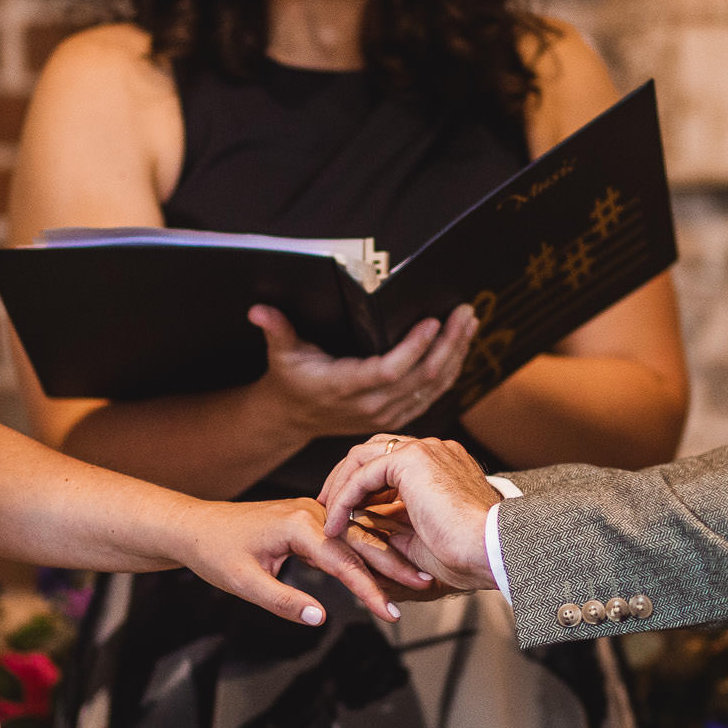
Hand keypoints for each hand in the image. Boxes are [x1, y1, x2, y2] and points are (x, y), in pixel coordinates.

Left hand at [167, 493, 413, 626]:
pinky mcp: (311, 519)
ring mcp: (313, 512)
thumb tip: (320, 619)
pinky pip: (346, 533)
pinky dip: (368, 549)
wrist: (196, 526)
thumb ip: (284, 601)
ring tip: (416, 576)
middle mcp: (311, 511)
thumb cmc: (216, 552)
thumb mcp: (245, 583)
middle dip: (394, 564)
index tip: (390, 612)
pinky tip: (387, 563)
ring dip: (386, 555)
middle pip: (361, 539)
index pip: (343, 559)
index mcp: (297, 524)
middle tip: (425, 584)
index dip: (369, 588)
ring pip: (357, 534)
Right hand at [250, 305, 477, 442]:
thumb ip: (276, 329)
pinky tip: (461, 345)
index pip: (389, 370)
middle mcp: (371, 405)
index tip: (432, 321)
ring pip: (434, 387)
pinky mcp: (399, 415)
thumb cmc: (291, 378)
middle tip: (464, 312)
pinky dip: (452, 370)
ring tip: (469, 322)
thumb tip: (258, 309)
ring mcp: (388, 413)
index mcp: (345, 387)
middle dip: (448, 343)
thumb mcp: (281, 353)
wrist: (294, 417)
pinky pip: (433, 395)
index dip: (414, 348)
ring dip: (456, 354)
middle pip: (421, 377)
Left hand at [318, 435, 500, 593]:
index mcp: (442, 464)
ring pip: (363, 457)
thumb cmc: (466, 554)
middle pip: (373, 450)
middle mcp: (434, 449)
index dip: (364, 485)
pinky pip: (362, 476)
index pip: (391, 462)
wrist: (489, 550)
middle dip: (345, 478)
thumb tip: (366, 529)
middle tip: (326, 506)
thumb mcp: (421, 537)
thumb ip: (395, 526)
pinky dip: (343, 499)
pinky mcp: (411, 459)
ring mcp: (423, 449)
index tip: (347, 512)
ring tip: (326, 516)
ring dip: (339, 487)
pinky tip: (335, 523)